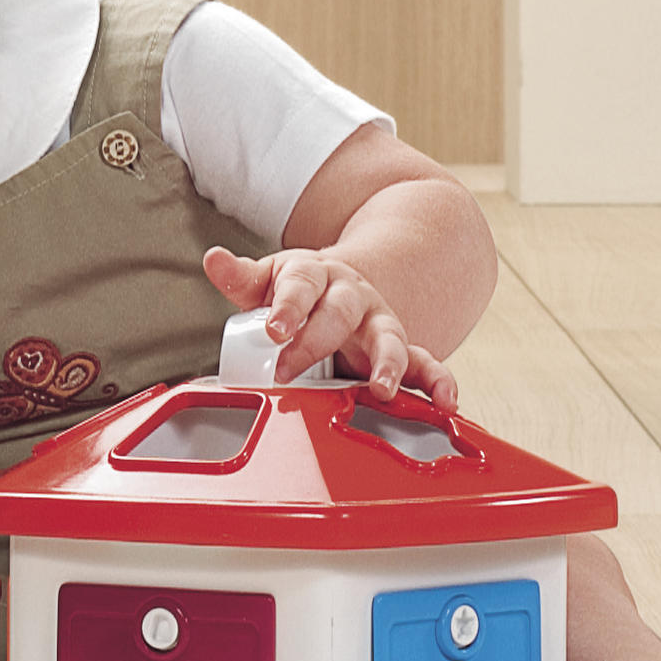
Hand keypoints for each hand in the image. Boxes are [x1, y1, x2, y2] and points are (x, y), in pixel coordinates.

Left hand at [204, 244, 462, 409]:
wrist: (346, 285)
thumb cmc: (301, 290)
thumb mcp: (270, 280)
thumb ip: (243, 277)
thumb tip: (214, 260)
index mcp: (315, 276)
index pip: (300, 284)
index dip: (288, 306)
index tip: (275, 328)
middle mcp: (352, 296)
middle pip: (339, 313)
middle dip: (317, 341)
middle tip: (291, 368)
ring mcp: (380, 322)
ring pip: (390, 337)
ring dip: (388, 363)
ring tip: (383, 388)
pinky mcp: (400, 349)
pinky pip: (425, 363)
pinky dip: (438, 381)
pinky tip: (446, 401)